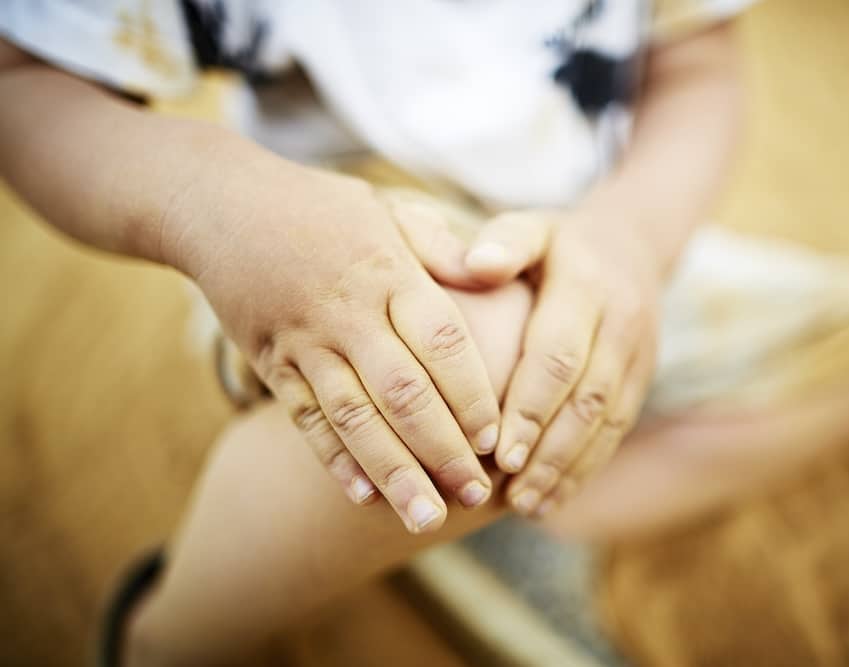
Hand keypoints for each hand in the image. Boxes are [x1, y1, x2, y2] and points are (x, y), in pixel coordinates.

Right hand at [165, 164, 499, 532]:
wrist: (219, 205)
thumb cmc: (323, 208)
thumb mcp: (388, 208)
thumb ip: (440, 247)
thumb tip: (493, 277)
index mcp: (387, 270)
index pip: (441, 341)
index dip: (471, 393)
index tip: (497, 438)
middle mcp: (346, 311)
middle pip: (402, 392)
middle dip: (442, 450)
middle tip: (476, 494)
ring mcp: (303, 342)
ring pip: (353, 418)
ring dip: (393, 473)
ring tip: (426, 518)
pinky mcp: (270, 362)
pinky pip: (303, 419)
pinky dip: (333, 460)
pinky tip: (362, 497)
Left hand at [398, 203, 662, 515]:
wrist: (631, 245)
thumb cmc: (555, 243)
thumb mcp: (531, 227)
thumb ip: (504, 242)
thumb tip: (476, 265)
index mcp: (587, 285)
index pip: (558, 354)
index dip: (530, 406)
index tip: (498, 452)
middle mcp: (621, 322)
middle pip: (586, 398)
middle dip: (549, 450)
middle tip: (510, 492)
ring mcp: (639, 354)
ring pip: (607, 422)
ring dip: (568, 468)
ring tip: (527, 506)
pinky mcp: (644, 378)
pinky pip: (618, 429)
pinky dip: (586, 467)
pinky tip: (553, 498)